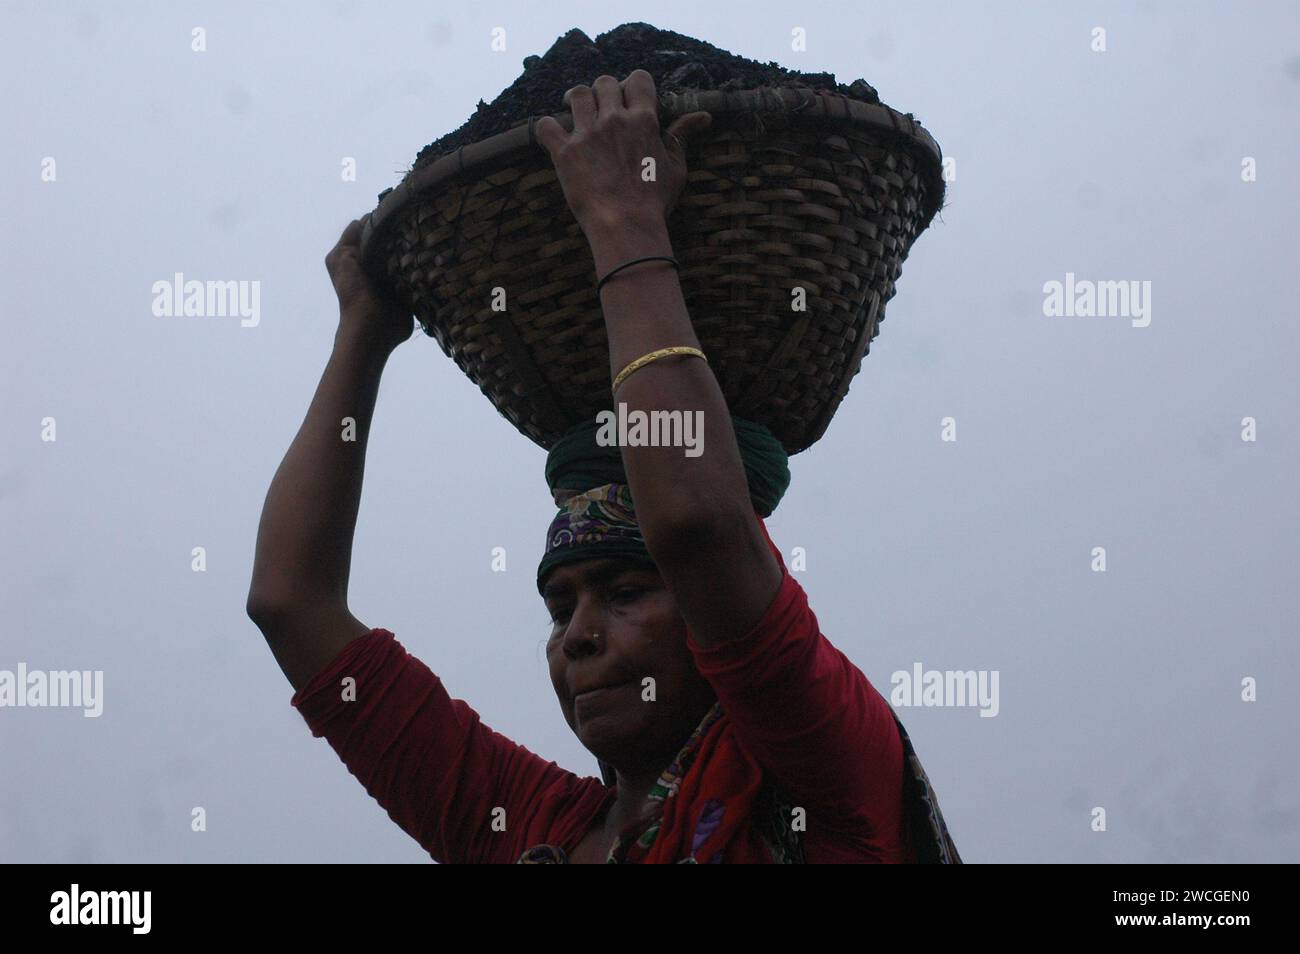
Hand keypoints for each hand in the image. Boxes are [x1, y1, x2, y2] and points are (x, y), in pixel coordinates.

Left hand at [325, 214, 413, 354]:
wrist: (372, 326)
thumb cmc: (352, 291)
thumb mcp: (341, 257)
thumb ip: (351, 236)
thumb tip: (369, 217)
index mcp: (363, 256)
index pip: (377, 231)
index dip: (385, 221)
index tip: (397, 213)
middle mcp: (381, 265)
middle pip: (396, 241)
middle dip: (403, 234)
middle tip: (414, 227)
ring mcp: (398, 278)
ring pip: (411, 255)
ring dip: (416, 250)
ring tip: (425, 241)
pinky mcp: (412, 290)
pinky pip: (422, 273)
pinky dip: (426, 267)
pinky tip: (431, 258)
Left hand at [535, 70, 711, 237]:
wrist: (626, 226)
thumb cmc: (654, 201)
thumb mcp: (676, 167)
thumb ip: (682, 136)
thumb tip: (704, 116)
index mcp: (643, 120)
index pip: (638, 79)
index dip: (633, 85)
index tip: (630, 101)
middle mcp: (614, 120)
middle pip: (605, 82)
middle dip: (604, 92)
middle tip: (603, 111)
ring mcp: (587, 135)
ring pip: (577, 94)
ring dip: (577, 101)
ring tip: (578, 116)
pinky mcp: (565, 153)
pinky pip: (547, 125)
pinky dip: (548, 129)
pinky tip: (555, 137)